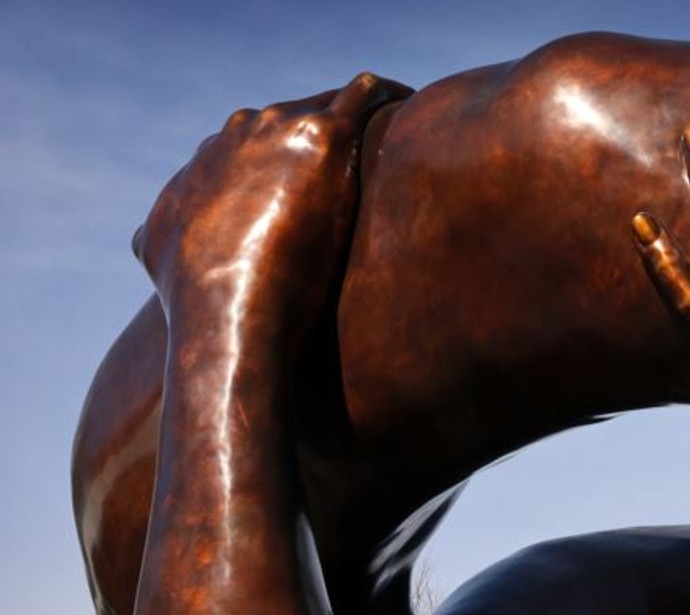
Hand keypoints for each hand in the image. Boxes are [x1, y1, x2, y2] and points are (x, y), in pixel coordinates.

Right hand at [133, 73, 411, 338]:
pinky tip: (408, 103)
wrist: (227, 310)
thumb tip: (148, 241)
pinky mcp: (321, 135)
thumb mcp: (159, 263)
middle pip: (289, 120)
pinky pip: (362, 97)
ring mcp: (278, 130)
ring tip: (391, 133)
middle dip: (318, 139)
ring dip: (355, 117)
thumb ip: (159, 240)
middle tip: (358, 161)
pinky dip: (384, 96)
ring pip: (326, 104)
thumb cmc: (201, 304)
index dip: (284, 162)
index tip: (314, 183)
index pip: (250, 145)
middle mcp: (236, 134)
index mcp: (205, 161)